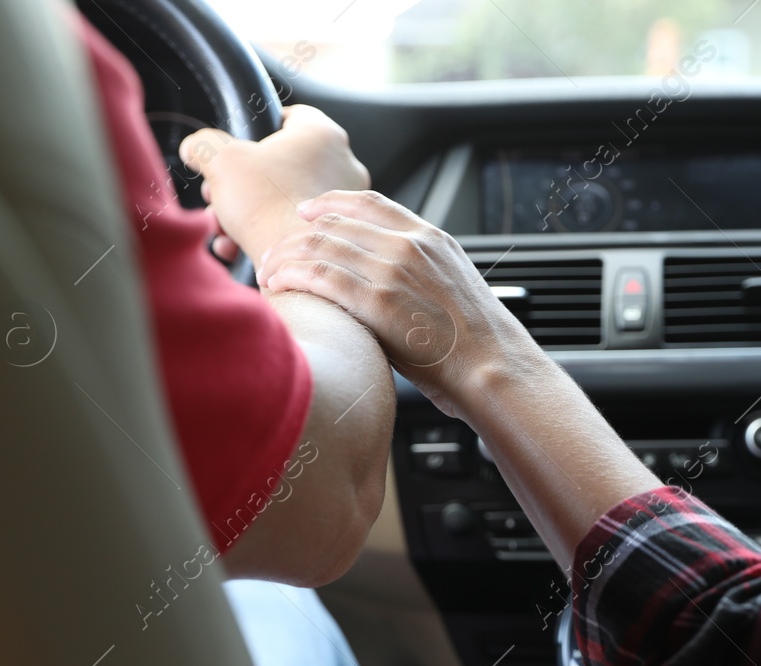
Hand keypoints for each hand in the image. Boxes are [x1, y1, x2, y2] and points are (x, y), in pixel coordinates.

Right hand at [179, 105, 369, 264]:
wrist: (290, 261)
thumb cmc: (265, 203)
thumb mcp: (221, 161)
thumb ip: (204, 145)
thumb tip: (195, 147)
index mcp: (322, 135)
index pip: (291, 116)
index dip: (260, 127)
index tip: (241, 143)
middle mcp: (342, 165)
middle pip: (280, 164)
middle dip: (240, 181)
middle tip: (216, 194)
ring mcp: (341, 204)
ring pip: (283, 198)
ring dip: (245, 211)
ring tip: (222, 225)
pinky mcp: (333, 235)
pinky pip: (293, 225)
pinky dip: (262, 233)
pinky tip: (235, 246)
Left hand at [256, 190, 542, 415]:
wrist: (494, 367)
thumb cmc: (476, 343)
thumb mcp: (453, 287)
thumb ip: (418, 273)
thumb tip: (385, 282)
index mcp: (430, 238)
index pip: (369, 203)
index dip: (330, 204)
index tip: (307, 213)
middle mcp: (409, 246)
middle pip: (335, 224)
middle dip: (296, 238)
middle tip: (274, 255)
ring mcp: (394, 271)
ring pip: (321, 247)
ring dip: (285, 258)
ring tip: (267, 274)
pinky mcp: (379, 301)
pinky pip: (321, 277)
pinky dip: (292, 277)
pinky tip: (278, 285)